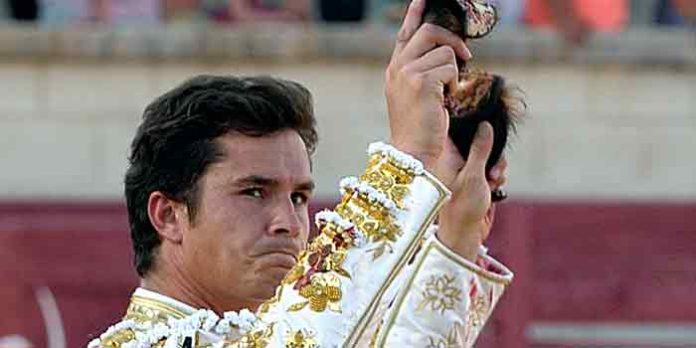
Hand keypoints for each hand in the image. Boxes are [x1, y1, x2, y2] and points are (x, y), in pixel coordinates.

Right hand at [385, 0, 471, 169]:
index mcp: (395, 69)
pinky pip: (450, 68)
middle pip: (429, 32)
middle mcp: (398, 67)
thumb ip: (424, 72)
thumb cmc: (420, 128)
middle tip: (466, 56)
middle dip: (452, 40)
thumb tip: (450, 53)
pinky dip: (455, 84)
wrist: (413, 152)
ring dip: (454, 73)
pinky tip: (446, 100)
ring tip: (446, 94)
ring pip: (445, 53)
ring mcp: (407, 73)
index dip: (415, 13)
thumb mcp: (416, 95)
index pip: (406, 33)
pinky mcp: (422, 82)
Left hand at [437, 122, 506, 260]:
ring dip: (495, 165)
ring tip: (495, 179)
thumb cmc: (463, 206)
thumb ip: (480, 149)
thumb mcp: (474, 174)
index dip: (472, 125)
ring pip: (485, 156)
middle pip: (475, 141)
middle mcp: (453, 161)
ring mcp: (464, 171)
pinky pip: (488, 170)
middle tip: (495, 166)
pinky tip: (497, 186)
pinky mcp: (474, 182)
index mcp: (446, 156)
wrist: (464, 234)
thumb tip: (484, 124)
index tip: (487, 125)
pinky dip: (495, 175)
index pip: (455, 129)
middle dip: (491, 150)